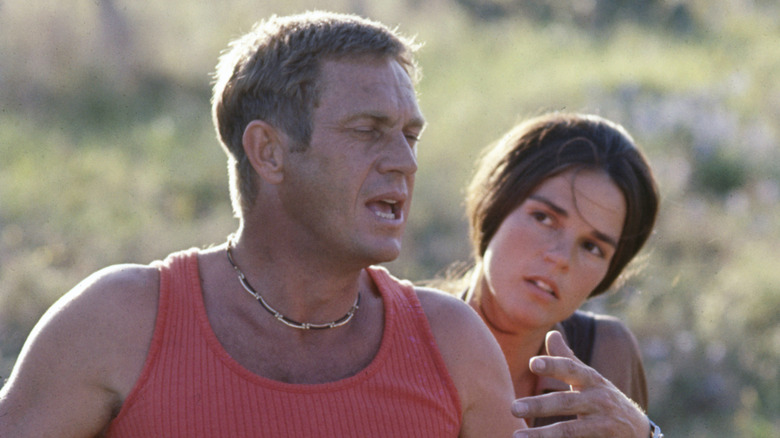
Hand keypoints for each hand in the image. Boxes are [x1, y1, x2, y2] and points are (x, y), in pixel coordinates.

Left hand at [510, 331, 649, 437]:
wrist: (638, 431)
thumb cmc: (603, 399)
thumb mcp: (590, 378)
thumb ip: (567, 359)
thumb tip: (551, 334)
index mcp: (592, 381)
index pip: (571, 369)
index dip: (553, 365)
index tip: (532, 364)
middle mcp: (598, 401)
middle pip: (566, 403)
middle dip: (539, 406)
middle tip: (513, 408)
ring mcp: (602, 425)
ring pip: (570, 431)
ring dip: (542, 435)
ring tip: (517, 436)